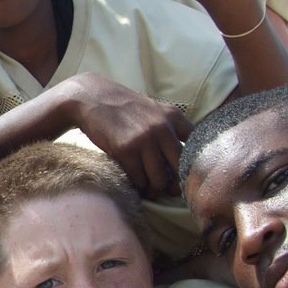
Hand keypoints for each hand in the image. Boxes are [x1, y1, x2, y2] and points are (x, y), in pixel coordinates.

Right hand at [67, 73, 191, 196]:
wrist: (92, 98)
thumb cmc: (123, 107)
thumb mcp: (153, 109)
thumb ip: (170, 126)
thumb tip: (185, 155)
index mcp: (173, 116)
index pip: (196, 146)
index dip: (193, 164)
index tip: (186, 173)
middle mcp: (161, 128)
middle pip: (180, 167)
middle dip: (175, 183)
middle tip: (168, 189)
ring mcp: (143, 140)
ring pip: (159, 179)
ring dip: (154, 188)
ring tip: (150, 188)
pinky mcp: (125, 150)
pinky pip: (139, 179)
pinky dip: (138, 186)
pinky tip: (136, 183)